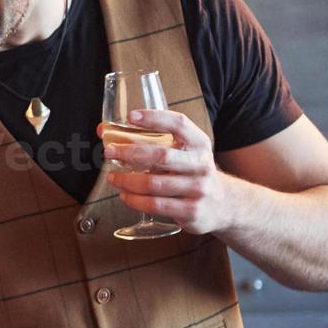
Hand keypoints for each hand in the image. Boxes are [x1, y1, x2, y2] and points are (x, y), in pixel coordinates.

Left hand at [99, 109, 238, 234]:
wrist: (224, 204)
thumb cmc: (192, 173)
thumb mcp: (183, 153)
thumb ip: (150, 141)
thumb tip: (103, 130)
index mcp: (199, 144)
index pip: (179, 124)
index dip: (155, 118)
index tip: (131, 116)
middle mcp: (200, 164)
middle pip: (161, 155)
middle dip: (130, 152)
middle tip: (109, 152)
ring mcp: (198, 189)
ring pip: (153, 184)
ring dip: (127, 180)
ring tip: (112, 177)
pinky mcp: (191, 211)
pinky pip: (155, 205)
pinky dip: (134, 200)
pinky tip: (125, 195)